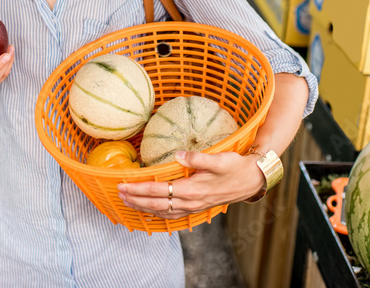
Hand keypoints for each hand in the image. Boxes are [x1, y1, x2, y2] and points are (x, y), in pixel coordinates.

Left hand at [116, 151, 264, 218]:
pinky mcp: (196, 208)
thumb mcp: (218, 159)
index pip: (158, 191)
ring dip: (143, 207)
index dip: (138, 189)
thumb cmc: (234, 167)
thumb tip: (178, 154)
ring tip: (128, 201)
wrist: (251, 181)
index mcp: (191, 190)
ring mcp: (192, 207)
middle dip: (135, 200)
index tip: (123, 185)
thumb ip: (197, 157)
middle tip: (119, 194)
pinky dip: (157, 213)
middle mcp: (190, 202)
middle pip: (155, 204)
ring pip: (162, 212)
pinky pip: (171, 214)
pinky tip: (150, 210)